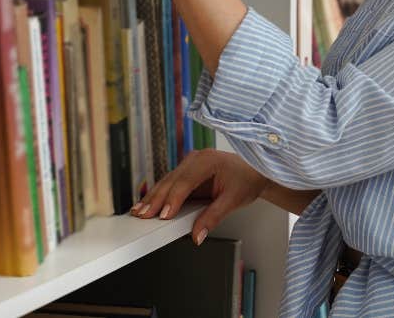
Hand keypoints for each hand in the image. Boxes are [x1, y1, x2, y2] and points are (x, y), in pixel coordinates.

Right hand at [131, 149, 269, 245]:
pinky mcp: (187, 171)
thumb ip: (213, 217)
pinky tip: (148, 204)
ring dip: (153, 196)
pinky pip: (171, 183)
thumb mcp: (233, 200)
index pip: (186, 181)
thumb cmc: (246, 180)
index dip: (173, 198)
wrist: (254, 171)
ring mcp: (190, 163)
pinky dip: (159, 194)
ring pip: (167, 181)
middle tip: (142, 215)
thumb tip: (197, 234)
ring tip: (139, 211)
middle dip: (156, 198)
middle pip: (172, 180)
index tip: (164, 215)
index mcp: (208, 160)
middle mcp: (196, 158)